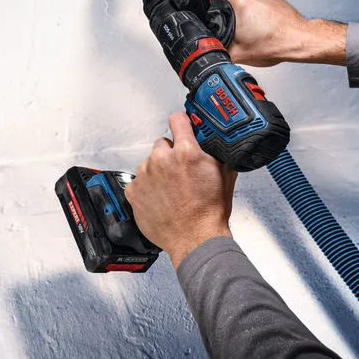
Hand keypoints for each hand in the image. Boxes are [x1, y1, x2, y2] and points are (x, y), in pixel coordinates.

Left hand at [125, 112, 237, 268]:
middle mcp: (162, 160)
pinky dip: (147, 187)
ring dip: (158, 171)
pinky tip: (160, 198)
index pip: (177, 119)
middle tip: (180, 170)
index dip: (182, 122)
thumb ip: (216, 152)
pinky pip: (138, 181)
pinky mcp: (134, 191)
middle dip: (171, 153)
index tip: (182, 126)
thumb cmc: (209, 212)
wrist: (195, 239)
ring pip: (149, 163)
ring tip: (171, 189)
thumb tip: (215, 140)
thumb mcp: (224, 174)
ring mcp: (145, 175)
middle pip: (162, 143)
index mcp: (186, 152)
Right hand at [226, 0, 346, 66]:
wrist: (298, 40)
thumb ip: (219, 50)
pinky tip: (267, 25)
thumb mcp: (238, 54)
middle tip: (248, 35)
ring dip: (249, 15)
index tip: (235, 34)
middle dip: (237, 20)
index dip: (224, 26)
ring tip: (258, 30)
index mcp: (237, 1)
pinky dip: (262, 12)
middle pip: (233, 8)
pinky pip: (260, 2)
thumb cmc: (274, 44)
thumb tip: (212, 49)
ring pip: (246, 4)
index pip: (219, 12)